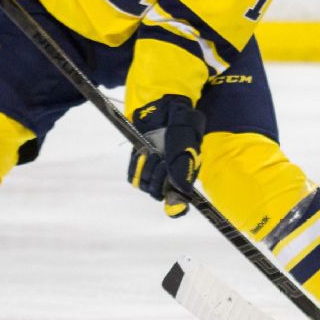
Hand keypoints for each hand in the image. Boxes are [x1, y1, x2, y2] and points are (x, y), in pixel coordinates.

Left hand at [127, 95, 203, 217]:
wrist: (166, 111)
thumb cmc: (181, 127)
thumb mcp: (186, 146)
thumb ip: (182, 169)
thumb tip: (181, 191)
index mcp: (185, 177)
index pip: (179, 203)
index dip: (176, 208)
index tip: (172, 206)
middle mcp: (169, 178)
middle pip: (160, 194)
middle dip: (160, 179)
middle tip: (163, 161)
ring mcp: (154, 171)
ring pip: (147, 186)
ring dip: (149, 170)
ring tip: (155, 153)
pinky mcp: (139, 165)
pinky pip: (134, 177)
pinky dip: (137, 167)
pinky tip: (144, 153)